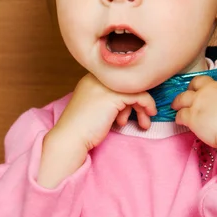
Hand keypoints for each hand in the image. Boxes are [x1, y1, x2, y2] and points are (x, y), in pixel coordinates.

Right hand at [38, 73, 155, 187]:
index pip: (119, 81)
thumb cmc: (82, 129)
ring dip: (143, 107)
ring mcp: (105, 85)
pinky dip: (146, 106)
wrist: (70, 138)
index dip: (128, 97)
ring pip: (135, 89)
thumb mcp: (97, 108)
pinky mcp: (113, 96)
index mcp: (92, 79)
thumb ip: (109, 100)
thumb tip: (130, 103)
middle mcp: (98, 78)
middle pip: (128, 84)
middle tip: (143, 118)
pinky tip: (146, 118)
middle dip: (138, 102)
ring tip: (144, 123)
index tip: (131, 113)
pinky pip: (139, 96)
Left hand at [172, 76, 216, 201]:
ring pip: (183, 97)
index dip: (210, 89)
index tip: (209, 95)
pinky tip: (179, 121)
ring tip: (175, 105)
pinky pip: (180, 114)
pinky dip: (179, 117)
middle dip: (192, 87)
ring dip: (178, 101)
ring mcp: (200, 101)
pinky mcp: (192, 116)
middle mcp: (212, 89)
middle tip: (189, 92)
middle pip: (197, 83)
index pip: (215, 83)